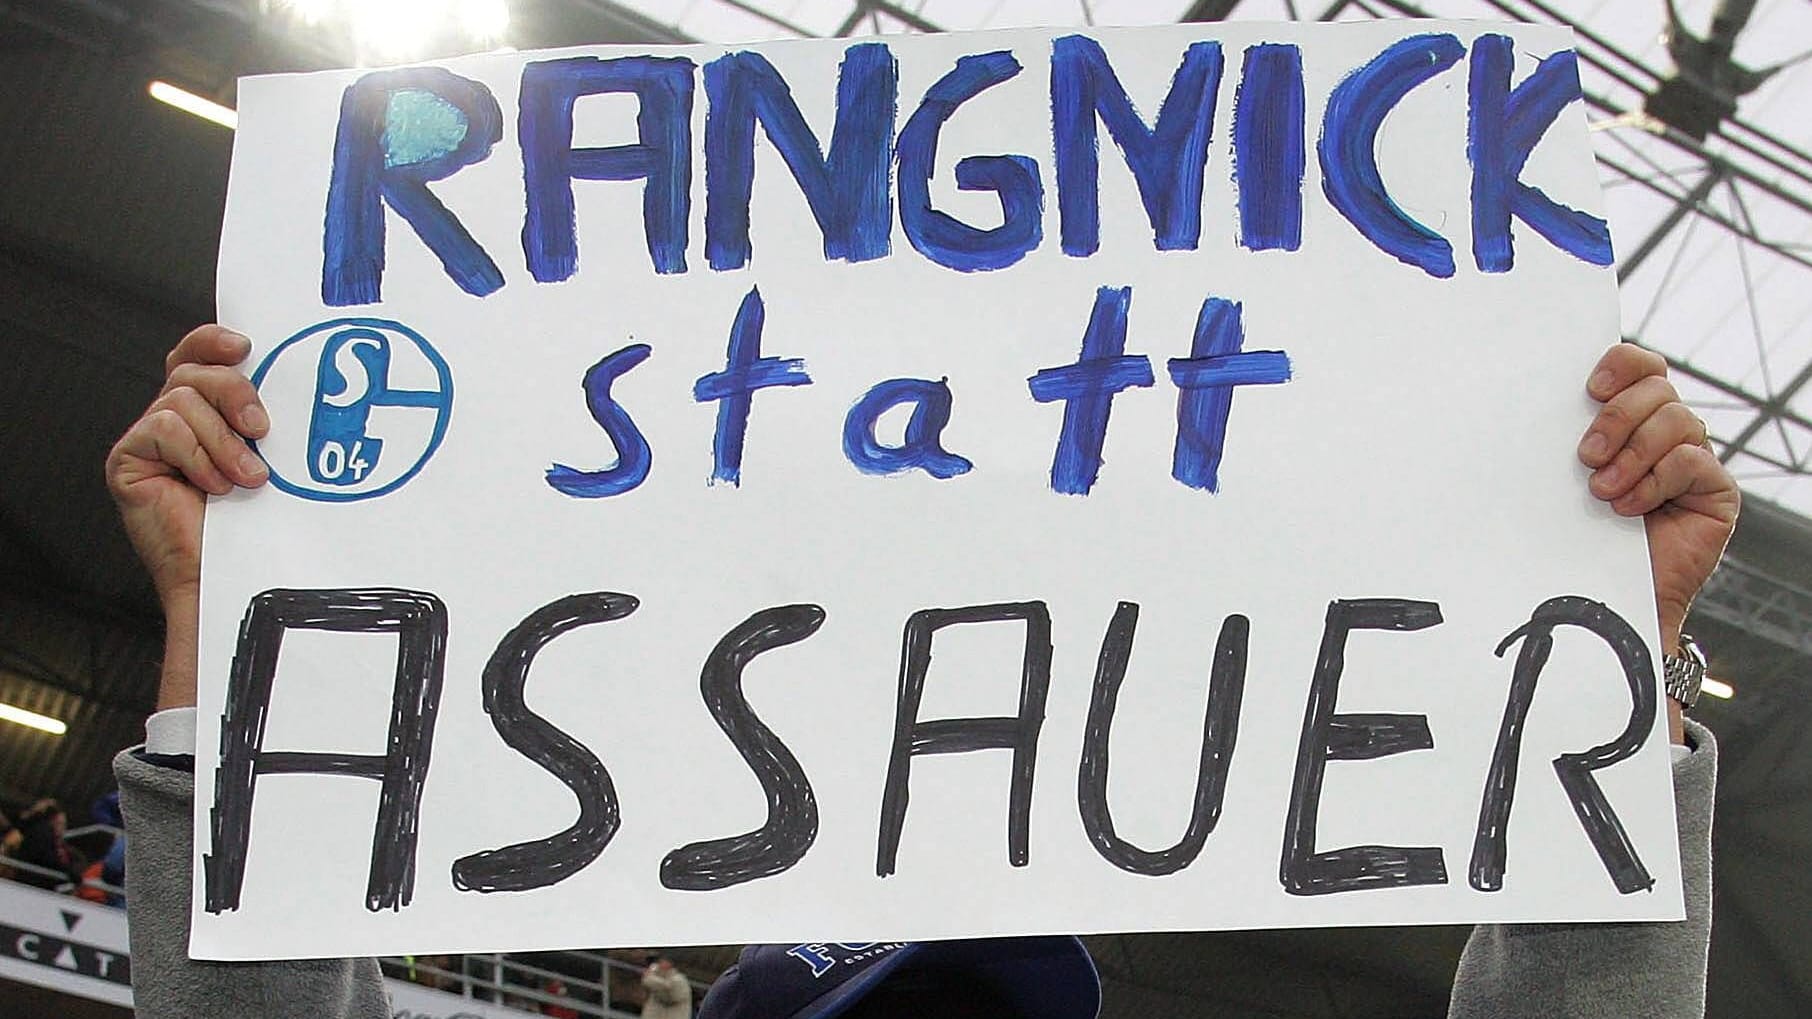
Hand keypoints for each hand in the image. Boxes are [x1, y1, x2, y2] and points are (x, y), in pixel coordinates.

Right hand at [106, 325, 269, 602]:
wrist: (227, 572)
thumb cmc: (254, 520)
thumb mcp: (266, 456)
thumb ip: (259, 418)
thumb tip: (282, 378)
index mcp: (203, 412)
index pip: (197, 355)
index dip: (214, 341)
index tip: (247, 346)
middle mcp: (171, 419)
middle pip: (193, 371)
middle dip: (234, 392)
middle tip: (262, 431)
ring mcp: (146, 439)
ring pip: (182, 400)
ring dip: (223, 441)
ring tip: (246, 478)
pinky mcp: (127, 459)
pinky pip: (163, 429)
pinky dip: (196, 456)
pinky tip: (211, 488)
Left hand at [1577, 345, 1737, 742]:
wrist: (1603, 598)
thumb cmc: (1573, 537)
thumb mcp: (1558, 481)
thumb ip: (1555, 442)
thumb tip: (1510, 406)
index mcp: (1629, 418)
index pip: (1640, 366)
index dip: (1622, 364)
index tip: (1590, 387)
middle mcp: (1665, 432)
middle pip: (1658, 387)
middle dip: (1617, 417)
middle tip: (1585, 456)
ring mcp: (1692, 459)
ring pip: (1677, 419)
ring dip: (1632, 453)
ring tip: (1602, 491)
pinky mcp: (1714, 490)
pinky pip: (1693, 460)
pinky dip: (1655, 481)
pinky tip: (1628, 509)